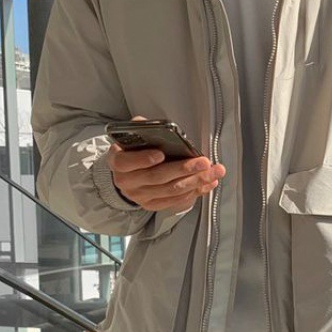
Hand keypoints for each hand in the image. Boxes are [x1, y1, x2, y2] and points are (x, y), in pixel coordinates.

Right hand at [108, 120, 225, 213]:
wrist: (128, 173)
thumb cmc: (134, 151)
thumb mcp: (132, 136)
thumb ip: (142, 129)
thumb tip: (157, 126)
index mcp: (119, 162)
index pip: (126, 162)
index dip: (143, 159)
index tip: (161, 154)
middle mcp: (127, 182)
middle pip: (157, 177)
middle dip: (183, 169)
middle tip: (203, 162)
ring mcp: (140, 196)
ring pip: (171, 190)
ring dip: (195, 181)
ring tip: (212, 172)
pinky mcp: (153, 205)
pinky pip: (176, 200)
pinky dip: (195, 192)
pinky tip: (208, 183)